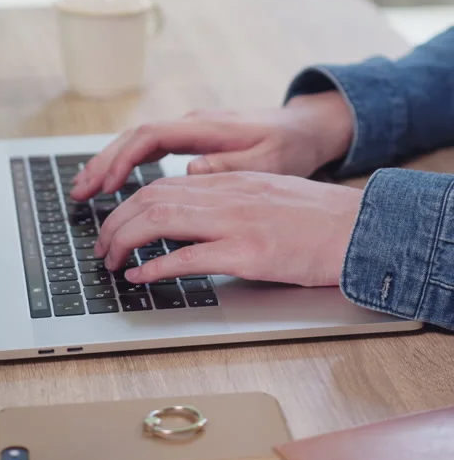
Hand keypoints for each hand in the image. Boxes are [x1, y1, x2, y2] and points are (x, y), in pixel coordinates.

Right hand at [72, 92, 352, 198]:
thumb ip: (232, 167)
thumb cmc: (290, 145)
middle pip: (136, 137)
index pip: (152, 135)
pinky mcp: (194, 139)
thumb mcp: (269, 161)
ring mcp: (191, 130)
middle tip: (78, 191)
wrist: (306, 127)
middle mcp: (193, 124)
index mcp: (207, 128)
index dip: (125, 158)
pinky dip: (127, 163)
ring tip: (84, 189)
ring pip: (139, 141)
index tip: (107, 184)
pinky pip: (150, 148)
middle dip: (104, 162)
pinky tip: (114, 182)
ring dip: (110, 162)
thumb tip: (191, 170)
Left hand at [94, 172, 361, 287]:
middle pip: (152, 198)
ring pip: (161, 220)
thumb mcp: (265, 196)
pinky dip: (157, 267)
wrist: (359, 229)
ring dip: (126, 241)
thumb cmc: (317, 218)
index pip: (164, 184)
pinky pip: (190, 258)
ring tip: (111, 261)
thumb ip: (228, 202)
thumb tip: (191, 223)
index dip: (129, 204)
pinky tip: (141, 277)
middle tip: (101, 247)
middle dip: (116, 222)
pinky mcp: (249, 252)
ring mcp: (237, 222)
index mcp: (230, 182)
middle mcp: (227, 195)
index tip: (115, 224)